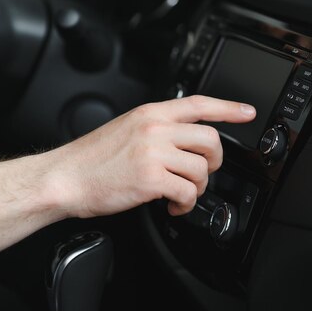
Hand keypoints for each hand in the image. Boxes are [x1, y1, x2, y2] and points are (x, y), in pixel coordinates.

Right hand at [44, 96, 255, 217]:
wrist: (64, 178)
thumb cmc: (92, 158)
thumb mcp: (128, 127)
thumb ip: (158, 128)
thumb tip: (187, 138)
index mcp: (151, 114)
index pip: (199, 103)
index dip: (229, 107)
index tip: (247, 112)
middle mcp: (155, 129)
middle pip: (210, 139)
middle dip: (214, 161)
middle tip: (202, 173)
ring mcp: (154, 153)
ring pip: (202, 169)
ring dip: (197, 187)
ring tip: (181, 193)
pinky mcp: (151, 179)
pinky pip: (187, 193)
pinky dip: (185, 205)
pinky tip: (172, 206)